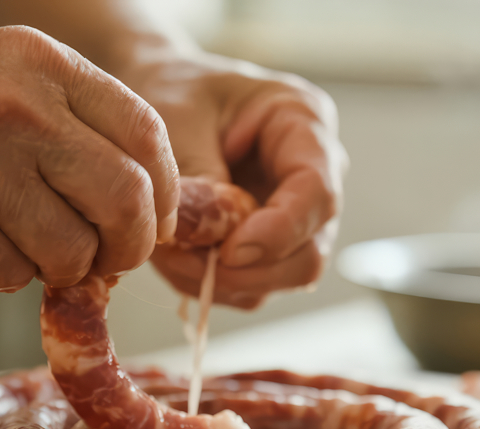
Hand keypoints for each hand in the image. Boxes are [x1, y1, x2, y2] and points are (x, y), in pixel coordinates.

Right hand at [0, 26, 180, 290]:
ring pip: (73, 253)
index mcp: (41, 64)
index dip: (166, 190)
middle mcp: (16, 112)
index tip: (156, 217)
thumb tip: (148, 200)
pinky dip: (11, 273)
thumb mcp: (3, 68)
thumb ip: (77, 117)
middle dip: (131, 244)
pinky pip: (15, 276)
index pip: (145, 135)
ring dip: (65, 265)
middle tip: (112, 254)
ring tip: (33, 243)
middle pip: (125, 201)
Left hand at [121, 53, 346, 308]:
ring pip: (280, 278)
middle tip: (187, 259)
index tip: (229, 252)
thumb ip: (198, 177)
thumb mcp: (178, 119)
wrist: (161, 94)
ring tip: (170, 251)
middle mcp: (312, 176)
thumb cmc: (174, 91)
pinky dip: (209, 283)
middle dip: (249, 269)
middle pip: (309, 251)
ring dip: (222, 280)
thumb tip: (215, 244)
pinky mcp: (267, 247)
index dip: (280, 232)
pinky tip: (175, 255)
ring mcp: (294, 218)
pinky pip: (249, 286)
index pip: (317, 193)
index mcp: (303, 123)